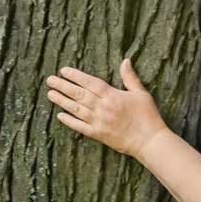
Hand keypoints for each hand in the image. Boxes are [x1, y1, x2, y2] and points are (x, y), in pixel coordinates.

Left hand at [43, 58, 167, 156]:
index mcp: (113, 96)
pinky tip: (59, 115)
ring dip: (62, 101)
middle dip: (63, 86)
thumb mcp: (141, 93)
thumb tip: (125, 60)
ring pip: (77, 110)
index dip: (76, 76)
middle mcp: (103, 108)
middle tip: (50, 80)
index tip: (63, 70)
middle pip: (80, 95)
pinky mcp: (98, 135)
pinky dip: (69, 121)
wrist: (150, 141)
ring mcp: (99, 122)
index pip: (90, 83)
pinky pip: (80, 127)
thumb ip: (130, 77)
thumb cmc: (148, 116)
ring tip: (50, 94)